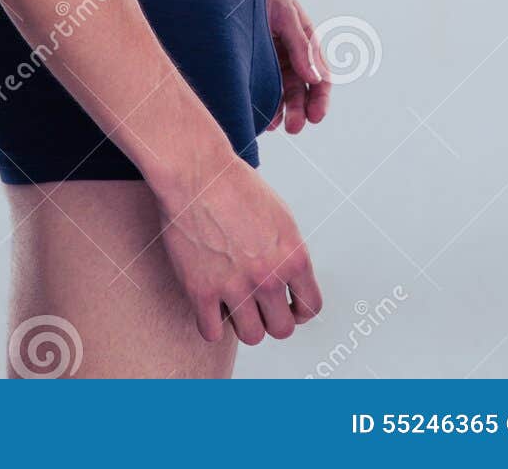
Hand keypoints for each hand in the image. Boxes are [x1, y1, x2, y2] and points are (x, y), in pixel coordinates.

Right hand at [156, 155, 322, 344]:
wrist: (196, 171)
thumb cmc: (235, 186)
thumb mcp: (280, 215)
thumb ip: (288, 253)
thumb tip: (290, 284)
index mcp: (294, 256)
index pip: (311, 307)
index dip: (300, 311)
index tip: (287, 306)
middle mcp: (269, 276)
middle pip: (282, 329)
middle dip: (272, 318)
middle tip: (259, 305)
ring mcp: (235, 287)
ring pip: (252, 336)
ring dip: (245, 323)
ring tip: (234, 303)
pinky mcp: (201, 291)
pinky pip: (212, 333)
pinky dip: (212, 324)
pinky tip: (210, 305)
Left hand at [264, 0, 331, 134]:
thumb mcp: (286, 15)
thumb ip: (301, 46)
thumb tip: (316, 78)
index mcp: (306, 42)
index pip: (320, 76)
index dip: (321, 98)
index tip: (316, 116)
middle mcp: (291, 55)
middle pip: (302, 90)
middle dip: (301, 110)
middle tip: (295, 128)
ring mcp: (271, 61)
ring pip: (282, 94)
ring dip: (283, 112)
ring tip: (275, 125)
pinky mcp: (252, 64)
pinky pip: (262, 89)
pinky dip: (264, 105)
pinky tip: (262, 117)